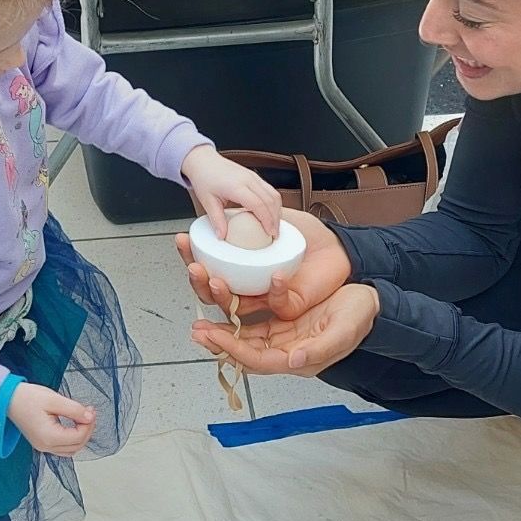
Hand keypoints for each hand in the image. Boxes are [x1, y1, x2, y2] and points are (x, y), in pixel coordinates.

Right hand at [7, 382, 94, 456]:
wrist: (7, 398)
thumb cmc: (27, 397)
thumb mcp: (54, 400)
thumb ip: (74, 410)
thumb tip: (90, 417)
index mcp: (48, 437)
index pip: (78, 437)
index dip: (89, 424)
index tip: (90, 410)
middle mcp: (45, 446)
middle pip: (77, 446)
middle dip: (87, 430)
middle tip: (89, 413)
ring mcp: (42, 446)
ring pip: (71, 449)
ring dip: (81, 436)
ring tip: (83, 418)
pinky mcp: (41, 442)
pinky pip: (63, 447)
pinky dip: (72, 438)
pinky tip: (74, 425)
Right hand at [174, 207, 350, 321]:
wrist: (339, 244)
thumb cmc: (308, 235)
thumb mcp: (271, 217)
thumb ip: (246, 217)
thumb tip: (218, 213)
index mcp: (241, 267)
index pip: (209, 267)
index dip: (191, 256)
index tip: (181, 240)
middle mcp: (250, 286)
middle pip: (214, 293)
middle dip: (198, 281)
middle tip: (193, 266)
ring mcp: (267, 299)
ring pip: (236, 307)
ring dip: (221, 294)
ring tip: (214, 279)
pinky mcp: (289, 307)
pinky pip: (275, 303)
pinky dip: (273, 290)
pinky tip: (274, 275)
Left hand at [180, 145, 281, 237]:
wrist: (203, 161)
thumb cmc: (204, 178)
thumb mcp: (207, 202)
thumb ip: (216, 220)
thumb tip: (222, 236)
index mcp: (236, 186)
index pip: (258, 204)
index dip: (267, 220)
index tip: (270, 233)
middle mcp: (248, 179)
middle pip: (271, 200)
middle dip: (276, 219)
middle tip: (275, 234)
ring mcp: (253, 176)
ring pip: (274, 194)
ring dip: (277, 211)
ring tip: (274, 226)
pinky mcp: (254, 176)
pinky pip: (270, 190)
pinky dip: (274, 203)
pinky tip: (270, 213)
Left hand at [191, 282, 379, 375]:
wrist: (369, 300)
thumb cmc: (359, 317)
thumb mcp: (344, 331)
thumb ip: (320, 348)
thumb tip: (295, 360)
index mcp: (297, 358)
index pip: (257, 360)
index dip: (233, 349)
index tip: (212, 335)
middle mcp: (284, 349)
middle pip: (243, 349)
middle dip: (218, 339)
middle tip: (195, 328)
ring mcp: (280, 333)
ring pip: (243, 333)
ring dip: (220, 324)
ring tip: (199, 318)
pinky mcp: (279, 316)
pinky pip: (250, 316)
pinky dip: (232, 309)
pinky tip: (219, 297)